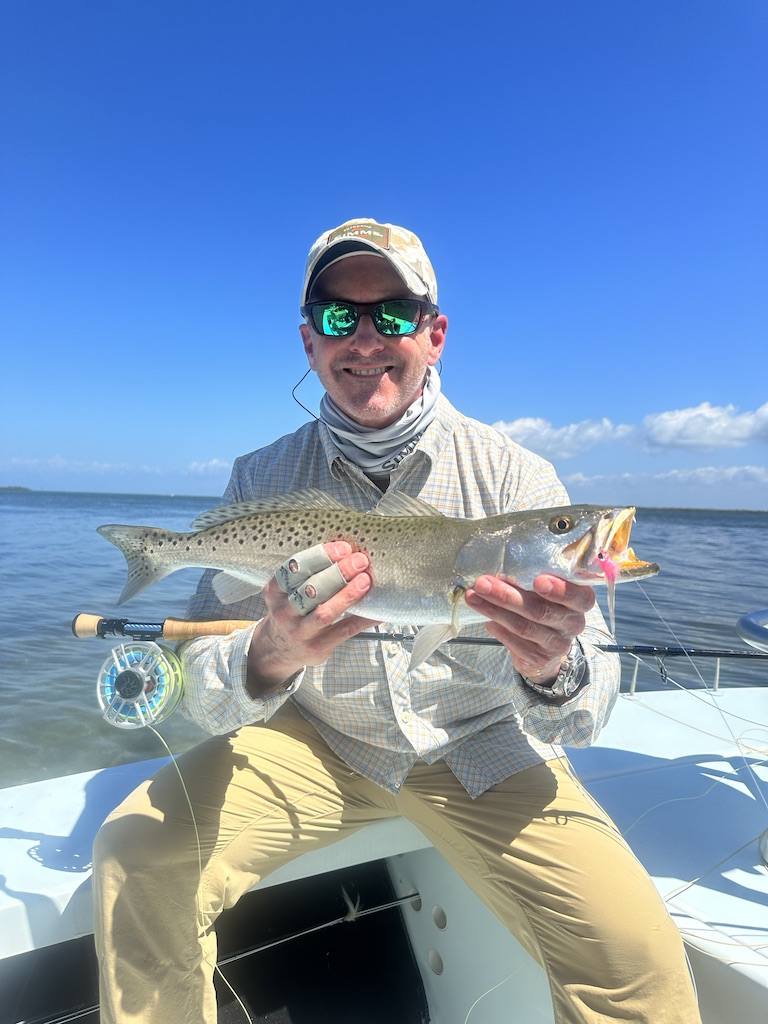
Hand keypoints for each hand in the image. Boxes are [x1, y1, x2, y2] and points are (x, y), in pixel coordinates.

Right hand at [247, 541, 378, 694]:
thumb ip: (307, 576)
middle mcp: (285, 613)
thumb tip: (346, 553)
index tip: (343, 548)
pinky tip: (378, 610)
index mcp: (275, 592)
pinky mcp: (318, 648)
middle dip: (338, 572)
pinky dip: (363, 619)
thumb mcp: (285, 593)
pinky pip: (344, 631)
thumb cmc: (290, 613)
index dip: (319, 556)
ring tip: (365, 581)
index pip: (294, 569)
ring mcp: (301, 633)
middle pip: (310, 590)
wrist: (278, 651)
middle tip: (360, 560)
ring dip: (347, 595)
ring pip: (324, 613)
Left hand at [464, 574, 594, 684]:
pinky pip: (515, 642)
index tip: (538, 580)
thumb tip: (502, 562)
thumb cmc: (546, 605)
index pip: (577, 596)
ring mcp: (557, 643)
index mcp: (581, 601)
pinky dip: (498, 629)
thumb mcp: (550, 590)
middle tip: (482, 583)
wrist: (547, 647)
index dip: (559, 589)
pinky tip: (485, 619)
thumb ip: (535, 577)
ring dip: (494, 610)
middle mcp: (573, 623)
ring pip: (523, 627)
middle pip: (540, 610)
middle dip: (507, 596)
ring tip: (473, 596)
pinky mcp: (539, 657)